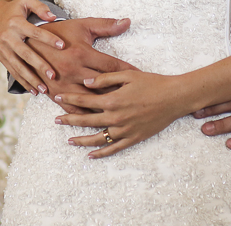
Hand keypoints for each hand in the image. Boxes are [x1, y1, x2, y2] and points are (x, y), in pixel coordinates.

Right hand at [0, 0, 63, 94]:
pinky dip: (23, 82)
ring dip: (31, 79)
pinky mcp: (2, 58)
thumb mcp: (26, 2)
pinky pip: (13, 72)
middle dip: (39, 65)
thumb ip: (40, 7)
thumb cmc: (15, 9)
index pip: (34, 32)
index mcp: (16, 23)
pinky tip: (34, 91)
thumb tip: (53, 17)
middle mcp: (8, 37)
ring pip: (18, 67)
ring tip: (44, 89)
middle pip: (26, 54)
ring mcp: (3, 49)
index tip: (63, 45)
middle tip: (53, 75)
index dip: (48, 38)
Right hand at [34, 18, 135, 113]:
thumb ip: (106, 26)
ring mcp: (63, 84)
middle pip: (103, 87)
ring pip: (89, 100)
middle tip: (138, 99)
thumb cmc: (58, 33)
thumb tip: (127, 22)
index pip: (112, 65)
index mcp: (82, 53)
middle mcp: (73, 71)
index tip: (142, 76)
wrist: (26, 42)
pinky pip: (72, 108)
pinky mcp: (53, 93)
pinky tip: (97, 119)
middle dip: (121, 92)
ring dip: (106, 107)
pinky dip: (85, 114)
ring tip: (123, 112)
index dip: (129, 71)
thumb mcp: (82, 26)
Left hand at [54, 71, 185, 158]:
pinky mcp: (133, 138)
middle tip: (56, 120)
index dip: (69, 99)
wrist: (174, 98)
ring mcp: (124, 130)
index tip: (57, 98)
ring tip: (69, 141)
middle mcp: (115, 117)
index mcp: (112, 100)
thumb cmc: (152, 82)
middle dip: (69, 120)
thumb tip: (86, 82)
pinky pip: (114, 149)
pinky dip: (101, 153)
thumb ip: (104, 78)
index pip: (84, 101)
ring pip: (97, 139)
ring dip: (82, 140)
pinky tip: (90, 155)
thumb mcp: (127, 75)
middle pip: (86, 121)